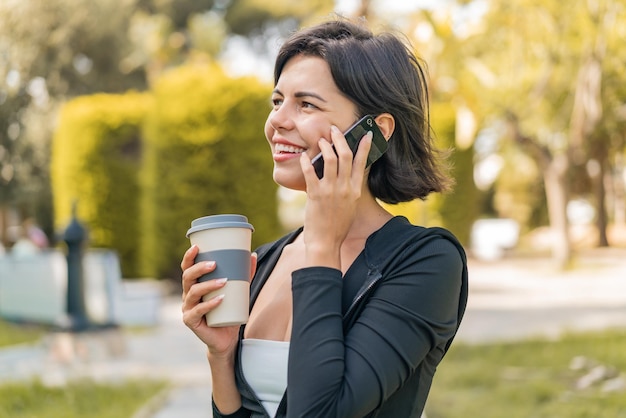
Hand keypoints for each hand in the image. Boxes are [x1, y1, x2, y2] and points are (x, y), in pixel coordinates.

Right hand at [181, 245, 256, 356]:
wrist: (226, 338)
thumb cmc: (229, 311)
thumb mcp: (238, 291)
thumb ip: (244, 275)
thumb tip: (253, 255)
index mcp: (194, 285)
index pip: (187, 268)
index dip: (189, 257)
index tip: (197, 247)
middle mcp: (188, 295)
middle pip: (187, 278)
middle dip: (199, 268)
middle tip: (214, 264)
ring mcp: (188, 308)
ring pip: (193, 293)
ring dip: (207, 285)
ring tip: (223, 281)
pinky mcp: (191, 321)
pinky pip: (198, 311)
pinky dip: (209, 304)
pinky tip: (220, 299)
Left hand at [299, 125, 371, 266]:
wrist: (326, 242)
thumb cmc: (337, 226)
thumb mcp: (349, 206)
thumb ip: (348, 190)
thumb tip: (344, 175)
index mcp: (355, 190)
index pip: (361, 162)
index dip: (364, 146)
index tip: (367, 134)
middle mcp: (345, 188)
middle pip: (345, 155)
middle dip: (340, 139)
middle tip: (334, 130)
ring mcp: (330, 191)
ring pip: (330, 160)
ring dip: (325, 146)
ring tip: (320, 140)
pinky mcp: (315, 195)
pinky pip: (310, 172)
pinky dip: (307, 162)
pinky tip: (304, 156)